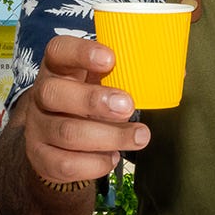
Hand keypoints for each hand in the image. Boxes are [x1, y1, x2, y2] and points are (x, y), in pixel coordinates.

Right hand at [19, 33, 149, 186]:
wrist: (52, 142)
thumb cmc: (86, 103)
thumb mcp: (98, 82)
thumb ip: (129, 75)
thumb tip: (176, 73)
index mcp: (58, 68)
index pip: (57, 50)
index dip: (81, 53)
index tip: (110, 59)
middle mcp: (41, 95)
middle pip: (54, 93)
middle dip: (93, 100)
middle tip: (128, 106)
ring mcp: (37, 129)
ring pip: (67, 133)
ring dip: (109, 136)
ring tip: (139, 136)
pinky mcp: (41, 159)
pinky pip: (67, 164)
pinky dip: (96, 163)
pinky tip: (113, 156)